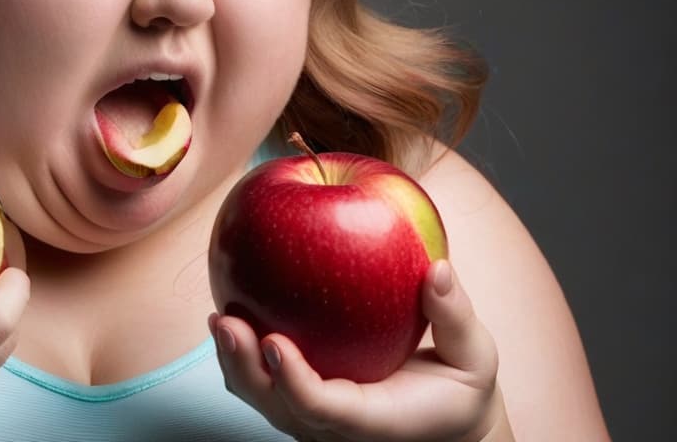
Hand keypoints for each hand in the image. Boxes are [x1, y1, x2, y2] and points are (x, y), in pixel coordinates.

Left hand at [210, 260, 505, 441]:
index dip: (295, 381)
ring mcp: (314, 421)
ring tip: (219, 317)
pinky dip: (243, 354)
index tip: (275, 342)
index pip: (326, 408)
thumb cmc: (459, 388)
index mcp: (375, 421)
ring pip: (263, 399)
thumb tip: (437, 268)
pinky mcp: (302, 405)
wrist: (445, 424)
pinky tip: (231, 310)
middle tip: (227, 322)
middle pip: (278, 406)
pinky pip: (264, 384)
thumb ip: (455, 317)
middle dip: (245, 368)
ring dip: (234, 362)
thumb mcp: (474, 357)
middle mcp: (336, 429)